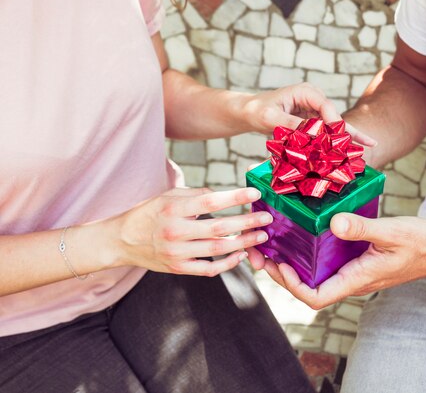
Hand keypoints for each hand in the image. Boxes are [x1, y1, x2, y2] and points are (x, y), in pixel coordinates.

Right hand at [109, 187, 272, 276]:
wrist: (121, 241)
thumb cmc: (148, 213)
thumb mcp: (167, 196)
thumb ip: (195, 195)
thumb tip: (223, 195)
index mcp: (173, 209)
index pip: (209, 201)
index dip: (234, 198)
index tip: (255, 194)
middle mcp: (175, 232)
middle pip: (218, 228)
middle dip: (246, 223)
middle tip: (267, 218)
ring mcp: (176, 253)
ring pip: (217, 250)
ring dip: (243, 243)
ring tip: (261, 236)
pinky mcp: (178, 269)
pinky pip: (208, 269)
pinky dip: (227, 264)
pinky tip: (241, 255)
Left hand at [241, 83, 376, 146]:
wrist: (249, 113)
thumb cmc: (257, 111)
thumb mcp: (271, 117)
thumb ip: (291, 124)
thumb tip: (311, 135)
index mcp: (306, 92)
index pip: (326, 106)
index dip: (335, 123)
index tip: (341, 140)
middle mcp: (314, 99)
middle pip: (335, 117)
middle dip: (350, 132)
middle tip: (370, 144)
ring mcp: (315, 111)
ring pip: (334, 127)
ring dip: (346, 139)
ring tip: (369, 148)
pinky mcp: (312, 123)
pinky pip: (326, 134)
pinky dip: (336, 143)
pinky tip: (352, 152)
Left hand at [248, 214, 425, 308]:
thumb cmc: (422, 244)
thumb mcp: (392, 232)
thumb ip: (362, 229)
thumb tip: (334, 222)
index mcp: (357, 278)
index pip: (316, 297)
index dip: (292, 286)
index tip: (279, 265)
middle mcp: (352, 279)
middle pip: (309, 286)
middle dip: (282, 273)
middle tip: (261, 251)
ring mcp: (354, 270)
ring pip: (316, 274)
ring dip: (293, 262)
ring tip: (274, 241)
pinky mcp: (358, 260)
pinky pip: (328, 262)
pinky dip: (311, 251)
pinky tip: (304, 232)